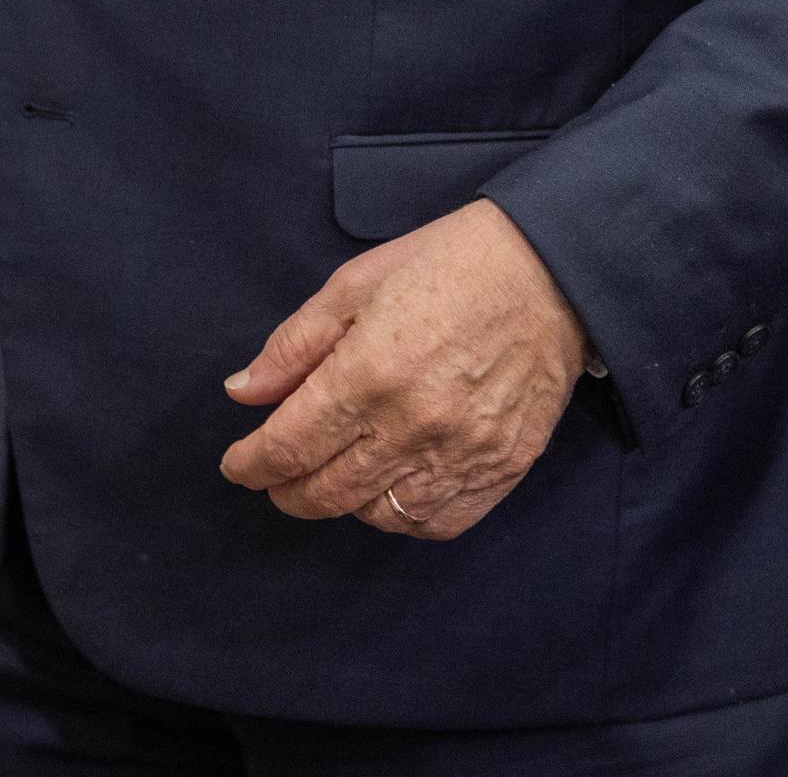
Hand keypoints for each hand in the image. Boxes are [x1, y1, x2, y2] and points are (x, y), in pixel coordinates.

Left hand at [218, 199, 587, 538]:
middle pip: (326, 492)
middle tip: (274, 477)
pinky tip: (387, 489)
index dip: (251, 465)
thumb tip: (244, 392)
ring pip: (377, 514)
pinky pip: (436, 522)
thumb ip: (294, 345)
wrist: (550, 273)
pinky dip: (401, 515)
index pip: (289, 447)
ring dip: (342, 502)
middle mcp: (413, 425)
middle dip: (286, 491)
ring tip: (333, 473)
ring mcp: (461, 454)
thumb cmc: (446, 265)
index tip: (237, 465)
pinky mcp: (501, 470)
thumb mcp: (354, 284)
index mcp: (369, 372)